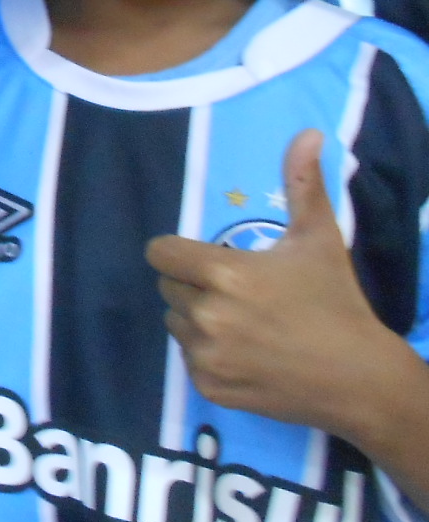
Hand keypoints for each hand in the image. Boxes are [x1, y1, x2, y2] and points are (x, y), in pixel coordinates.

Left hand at [145, 129, 392, 436]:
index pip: (160, 253)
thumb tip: (309, 134)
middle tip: (236, 293)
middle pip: (168, 287)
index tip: (201, 258)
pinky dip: (208, 355)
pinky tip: (246, 353)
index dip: (177, 253)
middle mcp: (206, 315)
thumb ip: (304, 185)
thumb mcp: (320, 239)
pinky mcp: (209, 387)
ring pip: (176, 323)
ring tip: (243, 323)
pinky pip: (189, 359)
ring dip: (197, 319)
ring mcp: (206, 355)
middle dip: (192, 285)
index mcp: (224, 274)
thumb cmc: (337, 303)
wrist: (360, 379)